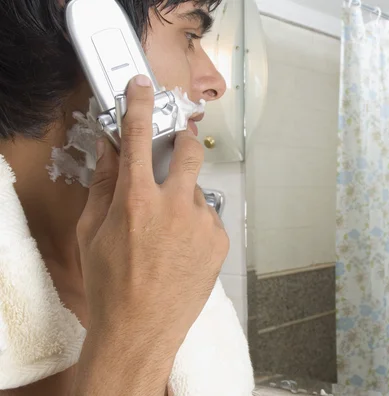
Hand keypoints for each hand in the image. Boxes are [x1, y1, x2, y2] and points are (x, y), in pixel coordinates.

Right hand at [76, 74, 227, 348]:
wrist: (141, 330)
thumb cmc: (111, 286)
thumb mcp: (92, 233)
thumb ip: (104, 184)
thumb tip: (110, 149)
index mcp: (137, 200)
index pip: (139, 136)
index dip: (140, 105)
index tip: (142, 86)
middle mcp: (175, 205)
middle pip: (189, 150)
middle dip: (182, 142)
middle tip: (174, 149)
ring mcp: (202, 223)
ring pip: (196, 191)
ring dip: (183, 198)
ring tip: (166, 233)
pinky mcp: (220, 241)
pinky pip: (208, 217)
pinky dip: (195, 223)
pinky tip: (180, 249)